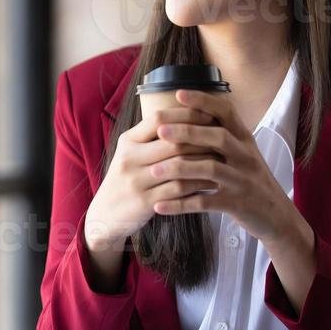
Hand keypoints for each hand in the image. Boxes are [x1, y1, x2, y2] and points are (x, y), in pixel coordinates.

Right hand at [80, 104, 215, 292]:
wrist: (106, 214)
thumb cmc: (127, 179)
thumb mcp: (133, 154)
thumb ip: (154, 137)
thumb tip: (190, 116)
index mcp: (128, 141)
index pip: (159, 118)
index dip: (186, 115)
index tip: (210, 115)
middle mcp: (129, 158)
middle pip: (172, 141)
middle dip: (201, 138)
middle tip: (225, 137)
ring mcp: (136, 181)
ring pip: (179, 165)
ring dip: (204, 162)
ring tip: (223, 159)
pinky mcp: (144, 202)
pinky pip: (178, 189)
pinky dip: (198, 184)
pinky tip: (213, 183)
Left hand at [147, 89, 313, 258]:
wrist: (277, 216)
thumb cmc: (251, 180)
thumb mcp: (242, 153)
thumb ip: (220, 136)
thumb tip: (189, 113)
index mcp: (244, 139)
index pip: (226, 112)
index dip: (204, 101)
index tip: (178, 93)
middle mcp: (246, 156)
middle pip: (218, 137)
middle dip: (188, 132)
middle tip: (160, 130)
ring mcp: (243, 181)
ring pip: (211, 169)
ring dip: (180, 168)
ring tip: (154, 170)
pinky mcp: (238, 205)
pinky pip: (206, 202)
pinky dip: (181, 204)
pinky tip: (159, 206)